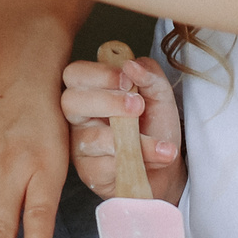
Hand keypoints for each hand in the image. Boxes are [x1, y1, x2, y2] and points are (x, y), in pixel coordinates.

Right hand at [62, 54, 182, 202]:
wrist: (167, 167)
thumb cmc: (154, 127)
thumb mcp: (160, 95)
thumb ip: (149, 74)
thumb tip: (131, 65)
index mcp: (91, 90)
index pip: (76, 74)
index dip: (99, 74)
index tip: (127, 81)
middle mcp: (79, 117)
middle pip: (70, 101)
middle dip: (107, 102)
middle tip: (138, 107)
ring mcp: (80, 146)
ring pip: (91, 138)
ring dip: (130, 139)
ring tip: (160, 145)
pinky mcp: (90, 173)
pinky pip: (102, 166)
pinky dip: (133, 162)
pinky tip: (151, 161)